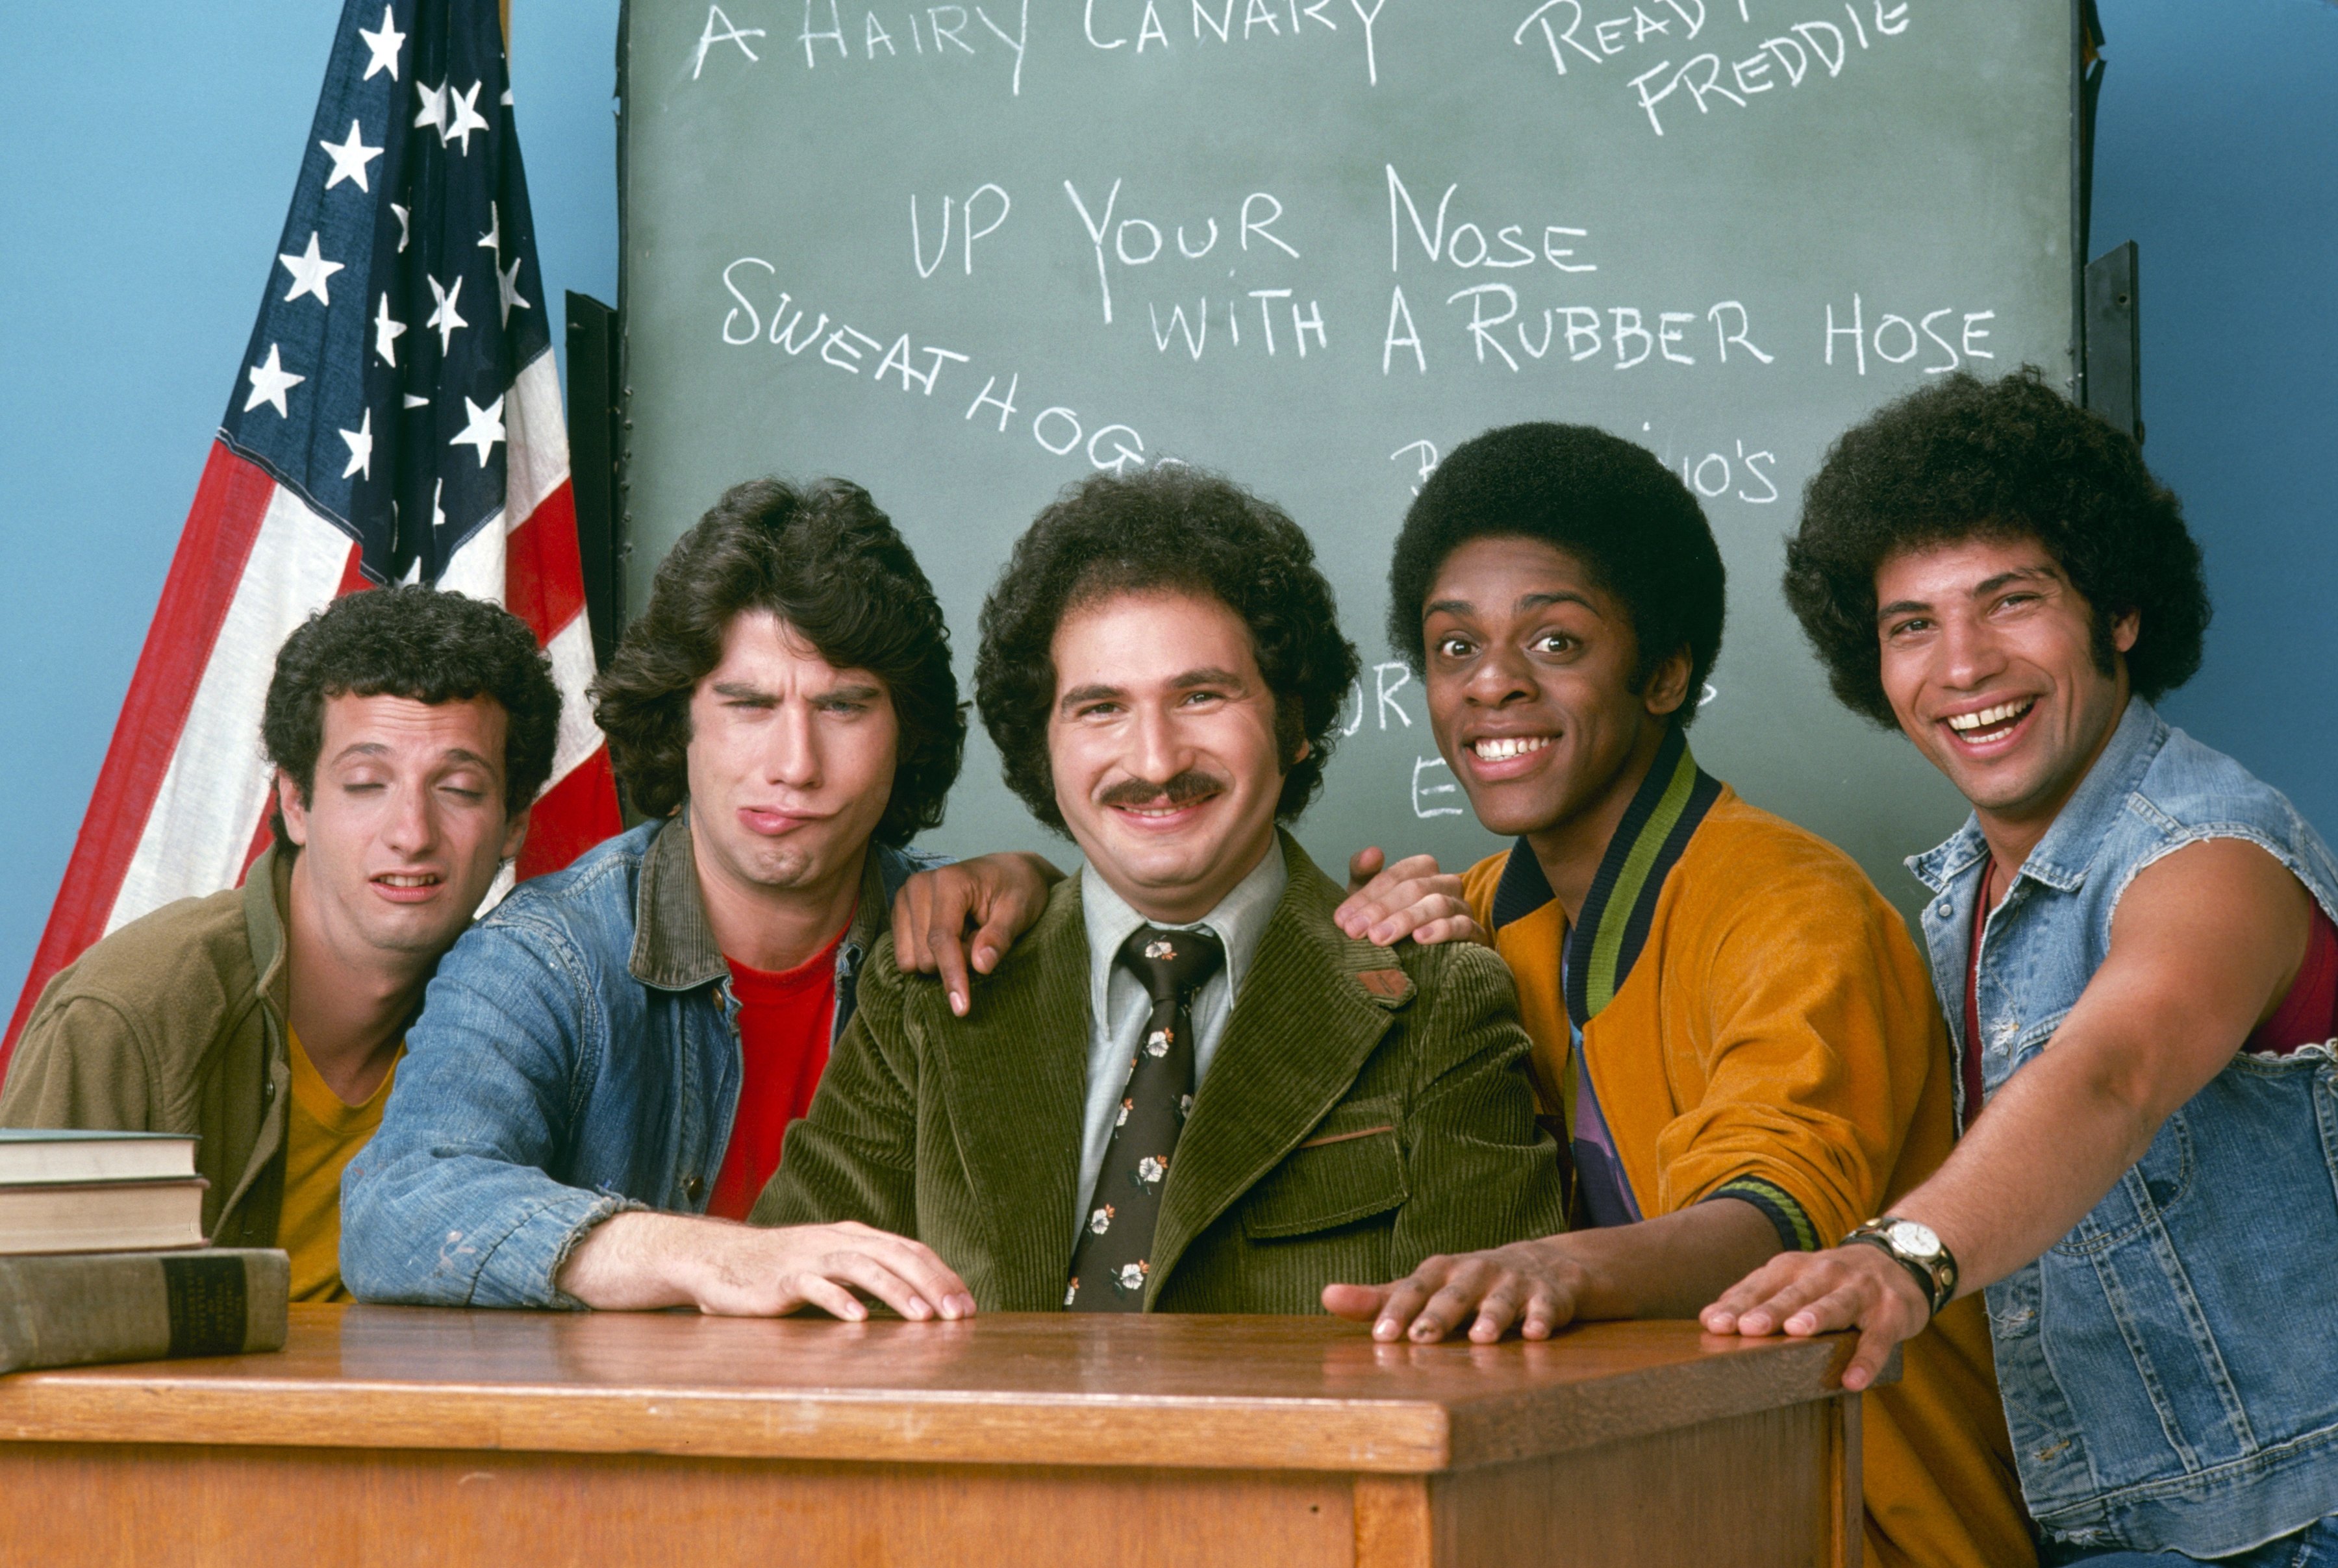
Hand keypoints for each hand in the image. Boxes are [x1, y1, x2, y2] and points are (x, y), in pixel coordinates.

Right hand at [688, 1220, 977, 1320]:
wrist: (720, 1259)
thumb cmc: (781, 1270)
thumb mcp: (832, 1268)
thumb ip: (867, 1277)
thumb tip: (917, 1302)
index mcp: (857, 1237)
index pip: (911, 1250)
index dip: (943, 1276)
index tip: (968, 1306)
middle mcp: (839, 1240)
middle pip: (896, 1255)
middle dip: (932, 1284)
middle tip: (959, 1314)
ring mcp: (811, 1256)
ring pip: (862, 1266)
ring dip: (896, 1291)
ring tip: (922, 1317)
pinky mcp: (783, 1276)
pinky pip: (815, 1285)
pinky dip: (839, 1300)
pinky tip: (858, 1320)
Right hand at [892, 852, 1062, 1015]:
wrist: (1008, 872)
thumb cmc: (1018, 890)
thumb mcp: (1019, 911)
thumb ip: (999, 937)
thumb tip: (981, 966)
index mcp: (948, 881)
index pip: (941, 938)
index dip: (952, 975)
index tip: (962, 1008)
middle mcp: (918, 885)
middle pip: (925, 954)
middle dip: (955, 962)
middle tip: (981, 940)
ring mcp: (904, 898)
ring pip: (910, 959)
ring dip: (942, 960)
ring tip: (967, 936)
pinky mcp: (900, 912)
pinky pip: (905, 956)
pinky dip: (931, 956)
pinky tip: (952, 937)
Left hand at [1323, 1242, 1586, 1343]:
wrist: (1543, 1264)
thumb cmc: (1468, 1284)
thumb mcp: (1425, 1288)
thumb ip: (1378, 1298)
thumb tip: (1326, 1296)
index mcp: (1442, 1271)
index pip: (1414, 1288)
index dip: (1397, 1310)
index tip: (1379, 1336)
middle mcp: (1476, 1272)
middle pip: (1455, 1293)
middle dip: (1439, 1314)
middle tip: (1420, 1338)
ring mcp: (1514, 1282)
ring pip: (1501, 1299)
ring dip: (1491, 1317)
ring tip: (1480, 1339)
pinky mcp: (1549, 1294)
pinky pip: (1546, 1307)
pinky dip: (1541, 1318)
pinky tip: (1535, 1335)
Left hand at [1335, 848, 1488, 948]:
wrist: (1425, 958)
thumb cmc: (1392, 922)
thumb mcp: (1372, 900)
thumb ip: (1364, 874)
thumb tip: (1372, 853)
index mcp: (1422, 869)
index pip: (1395, 875)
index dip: (1367, 896)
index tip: (1343, 919)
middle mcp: (1445, 883)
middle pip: (1414, 888)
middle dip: (1381, 909)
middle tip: (1356, 930)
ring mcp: (1462, 906)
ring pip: (1438, 904)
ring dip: (1406, 920)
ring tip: (1380, 937)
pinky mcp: (1475, 932)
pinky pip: (1463, 925)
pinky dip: (1442, 930)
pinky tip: (1420, 939)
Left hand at [1699, 1244, 1929, 1390]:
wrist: (1897, 1261)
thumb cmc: (1830, 1281)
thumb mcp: (1793, 1280)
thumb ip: (1755, 1297)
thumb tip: (1708, 1319)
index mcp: (1793, 1268)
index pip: (1761, 1286)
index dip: (1738, 1305)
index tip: (1714, 1324)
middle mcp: (1825, 1273)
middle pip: (1794, 1293)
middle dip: (1771, 1310)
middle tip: (1748, 1327)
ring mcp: (1860, 1290)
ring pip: (1835, 1303)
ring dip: (1816, 1316)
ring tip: (1797, 1331)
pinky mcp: (1891, 1312)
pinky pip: (1878, 1339)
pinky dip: (1866, 1360)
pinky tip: (1852, 1380)